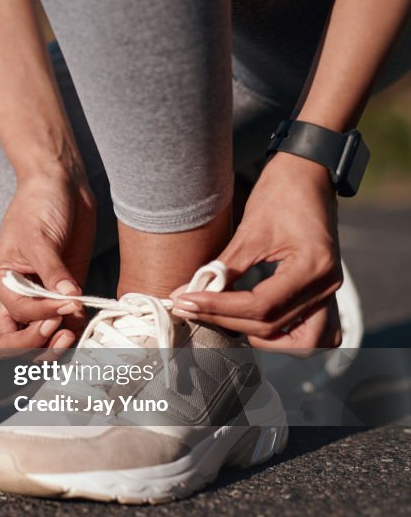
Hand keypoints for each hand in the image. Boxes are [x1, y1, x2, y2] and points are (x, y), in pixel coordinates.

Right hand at [0, 166, 95, 354]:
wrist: (61, 185)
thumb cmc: (39, 204)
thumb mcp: (39, 236)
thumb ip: (52, 271)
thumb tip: (70, 300)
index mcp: (3, 283)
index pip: (18, 316)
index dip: (41, 316)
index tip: (65, 303)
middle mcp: (18, 297)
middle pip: (15, 343)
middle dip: (37, 346)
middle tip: (64, 332)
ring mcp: (43, 299)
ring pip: (39, 343)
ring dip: (54, 349)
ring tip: (73, 337)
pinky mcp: (67, 296)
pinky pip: (67, 328)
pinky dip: (75, 336)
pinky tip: (87, 329)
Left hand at [171, 153, 342, 348]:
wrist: (309, 174)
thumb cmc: (280, 194)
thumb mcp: (249, 231)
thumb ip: (221, 269)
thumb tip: (186, 294)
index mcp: (312, 267)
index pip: (260, 306)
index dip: (218, 308)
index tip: (185, 301)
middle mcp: (326, 286)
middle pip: (272, 326)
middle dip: (227, 322)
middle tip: (192, 309)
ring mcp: (330, 292)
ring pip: (300, 342)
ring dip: (262, 341)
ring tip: (225, 321)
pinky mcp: (323, 293)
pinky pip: (315, 333)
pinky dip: (286, 338)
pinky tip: (254, 326)